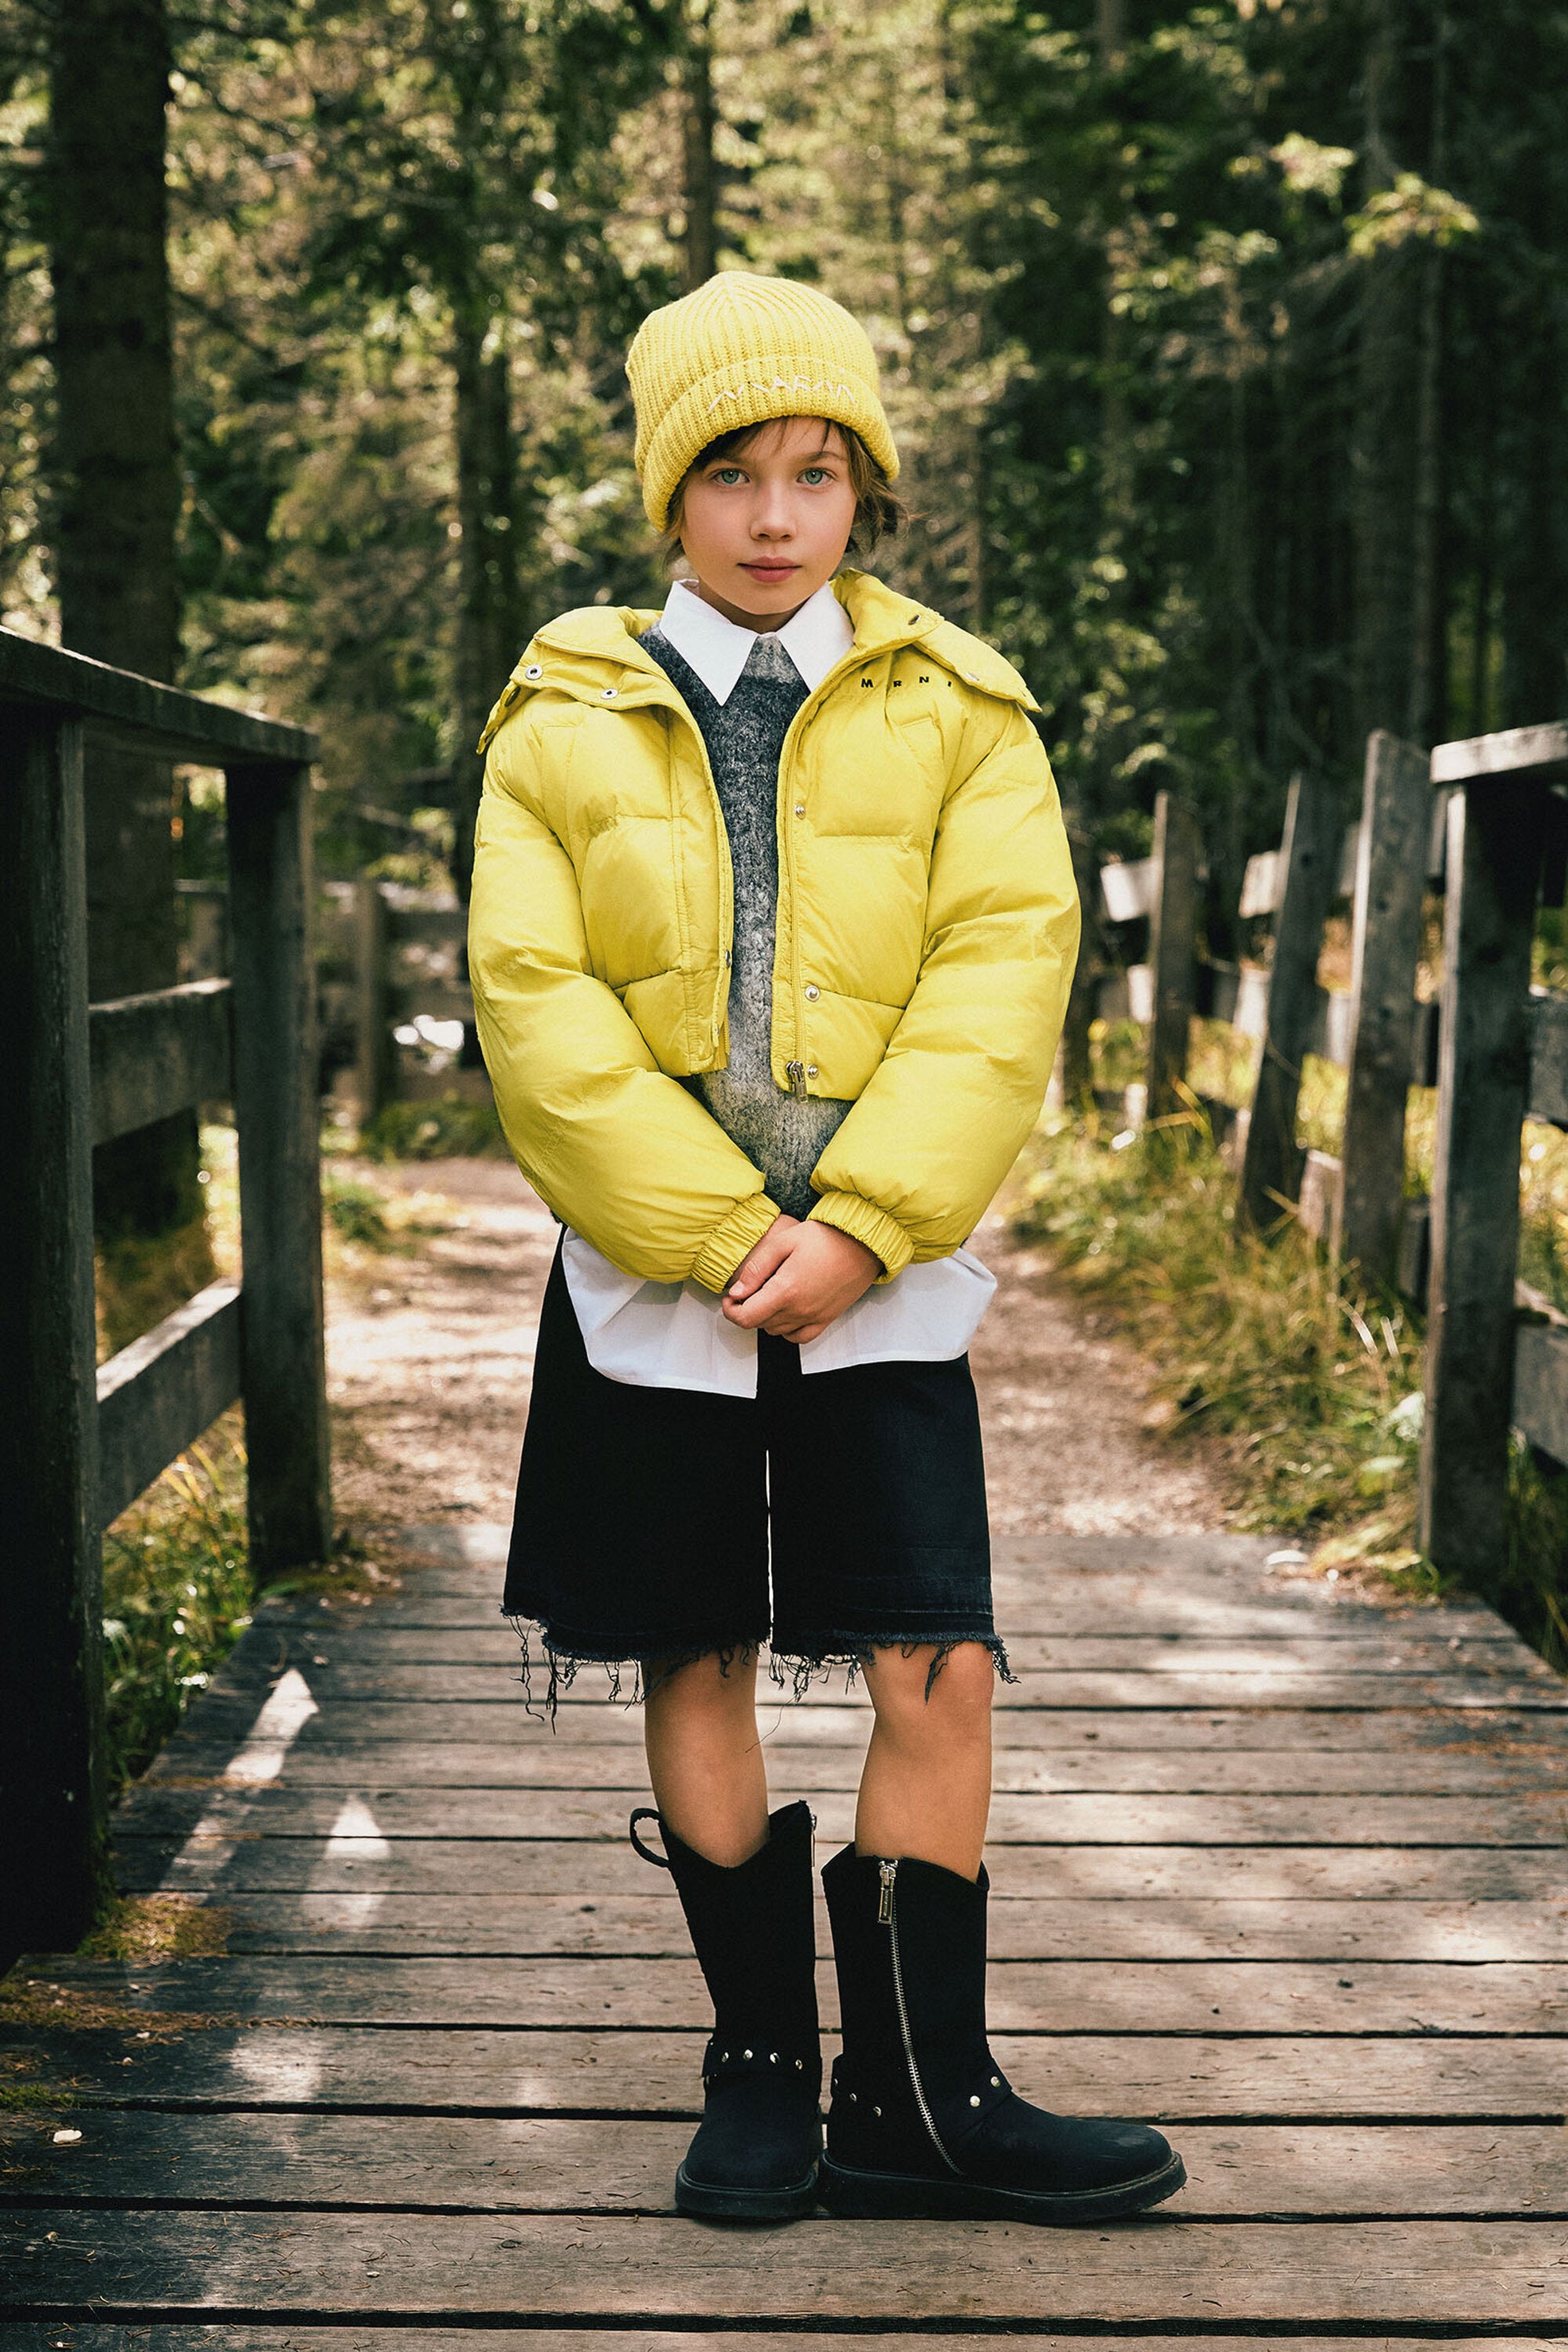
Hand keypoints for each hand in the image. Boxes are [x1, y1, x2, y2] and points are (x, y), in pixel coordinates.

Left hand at [721, 1214, 881, 1342]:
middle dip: (748, 1310)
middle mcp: (800, 1310)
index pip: (746, 1318)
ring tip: (769, 1296)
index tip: (731, 1299)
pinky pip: (800, 1338)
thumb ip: (757, 1269)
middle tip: (749, 1291)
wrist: (862, 1242)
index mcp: (785, 1290)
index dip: (731, 1311)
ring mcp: (815, 1317)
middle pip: (760, 1325)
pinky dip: (788, 1330)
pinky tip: (787, 1313)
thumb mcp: (784, 1242)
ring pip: (777, 1332)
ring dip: (766, 1318)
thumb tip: (737, 1292)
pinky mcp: (827, 1319)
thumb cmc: (826, 1237)